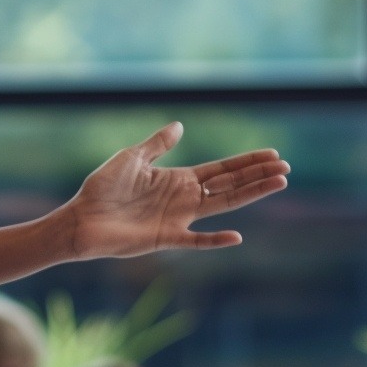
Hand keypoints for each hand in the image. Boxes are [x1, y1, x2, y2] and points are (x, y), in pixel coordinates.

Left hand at [60, 123, 288, 260]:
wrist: (80, 218)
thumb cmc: (102, 188)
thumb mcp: (131, 158)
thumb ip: (157, 145)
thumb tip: (179, 126)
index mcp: (178, 179)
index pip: (221, 170)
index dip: (247, 162)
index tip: (272, 156)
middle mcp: (184, 199)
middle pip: (230, 186)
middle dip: (258, 176)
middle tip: (286, 168)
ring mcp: (178, 219)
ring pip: (223, 206)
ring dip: (250, 195)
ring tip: (278, 185)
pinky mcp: (165, 238)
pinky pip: (196, 241)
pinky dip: (214, 240)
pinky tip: (236, 237)